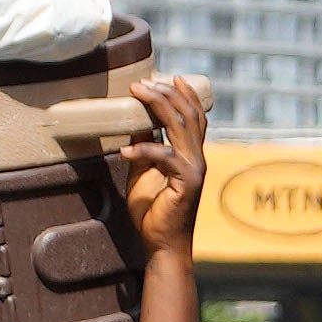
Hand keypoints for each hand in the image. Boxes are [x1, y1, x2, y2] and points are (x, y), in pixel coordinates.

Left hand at [109, 72, 208, 254]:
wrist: (163, 244)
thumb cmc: (153, 211)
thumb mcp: (143, 171)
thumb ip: (144, 148)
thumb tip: (136, 124)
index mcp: (190, 155)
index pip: (196, 117)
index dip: (187, 95)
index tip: (172, 77)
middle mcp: (197, 159)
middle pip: (188, 115)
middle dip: (165, 93)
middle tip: (141, 82)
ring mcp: (194, 170)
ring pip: (180, 127)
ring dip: (158, 106)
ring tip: (136, 94)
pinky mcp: (186, 183)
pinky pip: (165, 156)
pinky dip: (144, 151)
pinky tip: (125, 151)